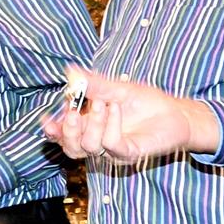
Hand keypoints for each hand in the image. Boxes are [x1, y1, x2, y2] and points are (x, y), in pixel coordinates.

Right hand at [41, 66, 217, 160]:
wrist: (176, 112)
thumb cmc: (147, 102)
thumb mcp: (116, 88)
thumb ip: (93, 83)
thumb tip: (70, 71)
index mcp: (90, 127)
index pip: (65, 135)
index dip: (53, 131)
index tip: (47, 119)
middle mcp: (99, 141)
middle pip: (71, 147)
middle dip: (67, 129)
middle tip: (72, 110)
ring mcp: (113, 150)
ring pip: (88, 147)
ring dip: (91, 124)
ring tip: (103, 103)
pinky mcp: (130, 153)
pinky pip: (111, 145)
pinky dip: (110, 125)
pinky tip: (116, 108)